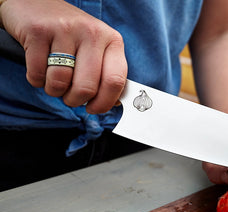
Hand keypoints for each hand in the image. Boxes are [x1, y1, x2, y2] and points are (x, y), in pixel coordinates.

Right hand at [0, 0, 126, 113]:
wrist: (36, 3)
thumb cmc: (71, 34)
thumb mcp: (97, 48)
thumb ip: (107, 73)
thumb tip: (113, 103)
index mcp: (112, 40)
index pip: (115, 81)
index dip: (104, 102)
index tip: (94, 108)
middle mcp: (91, 33)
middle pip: (86, 87)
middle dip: (75, 100)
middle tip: (70, 97)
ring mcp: (65, 30)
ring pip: (60, 83)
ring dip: (54, 90)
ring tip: (54, 81)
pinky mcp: (38, 31)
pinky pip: (37, 73)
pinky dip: (37, 80)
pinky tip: (40, 69)